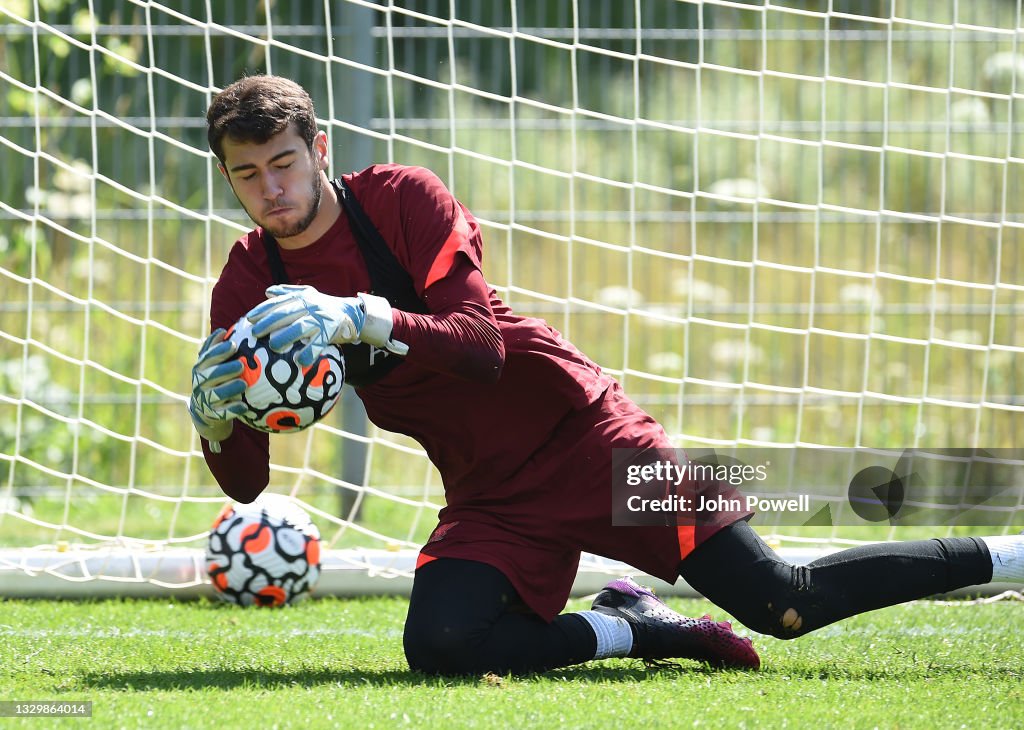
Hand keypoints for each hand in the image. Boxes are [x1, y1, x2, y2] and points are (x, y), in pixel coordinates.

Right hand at [189, 329, 246, 452]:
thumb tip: (223, 331)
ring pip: (216, 394)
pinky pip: (222, 414)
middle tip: (240, 365)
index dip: (219, 351)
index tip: (234, 345)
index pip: (207, 358)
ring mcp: (205, 400)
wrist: (206, 412)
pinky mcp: (212, 416)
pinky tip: (243, 406)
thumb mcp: (211, 364)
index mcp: (200, 368)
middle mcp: (200, 383)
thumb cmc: (215, 380)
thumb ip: (215, 349)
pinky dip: (232, 410)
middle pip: (210, 375)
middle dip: (225, 369)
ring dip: (229, 388)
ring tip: (243, 383)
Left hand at [246, 284, 407, 366]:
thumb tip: (267, 292)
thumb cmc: (327, 306)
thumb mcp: (309, 295)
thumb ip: (288, 292)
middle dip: (269, 323)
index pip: (279, 303)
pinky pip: (319, 342)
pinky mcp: (331, 330)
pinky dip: (310, 351)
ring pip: (300, 326)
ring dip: (286, 336)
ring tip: (273, 346)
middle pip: (286, 314)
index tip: (249, 319)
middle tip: (255, 333)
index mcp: (303, 297)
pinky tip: (300, 361)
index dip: (263, 310)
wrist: (353, 312)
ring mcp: (321, 318)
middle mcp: (311, 306)